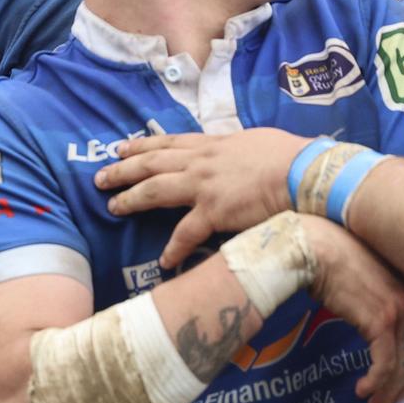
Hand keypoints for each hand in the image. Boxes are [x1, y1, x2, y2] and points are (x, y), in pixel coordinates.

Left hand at [98, 129, 309, 268]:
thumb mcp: (253, 141)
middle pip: (150, 164)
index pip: (167, 142)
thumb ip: (233, 149)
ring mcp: (204, 186)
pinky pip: (185, 233)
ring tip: (112, 208)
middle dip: (122, 170)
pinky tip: (163, 261)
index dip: (140, 147)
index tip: (121, 149)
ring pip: (155, 191)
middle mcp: (200, 162)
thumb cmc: (288, 156)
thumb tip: (230, 152)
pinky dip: (173, 248)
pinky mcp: (214, 211)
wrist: (304, 173)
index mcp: (211, 144)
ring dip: (131, 200)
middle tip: (99, 178)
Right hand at [304, 218, 403, 402]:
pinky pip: (386, 363)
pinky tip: (362, 390)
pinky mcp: (380, 321)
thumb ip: (379, 296)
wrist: (314, 246)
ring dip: (391, 392)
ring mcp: (399, 310)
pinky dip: (377, 382)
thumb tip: (371, 320)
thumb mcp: (367, 276)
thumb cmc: (330, 256)